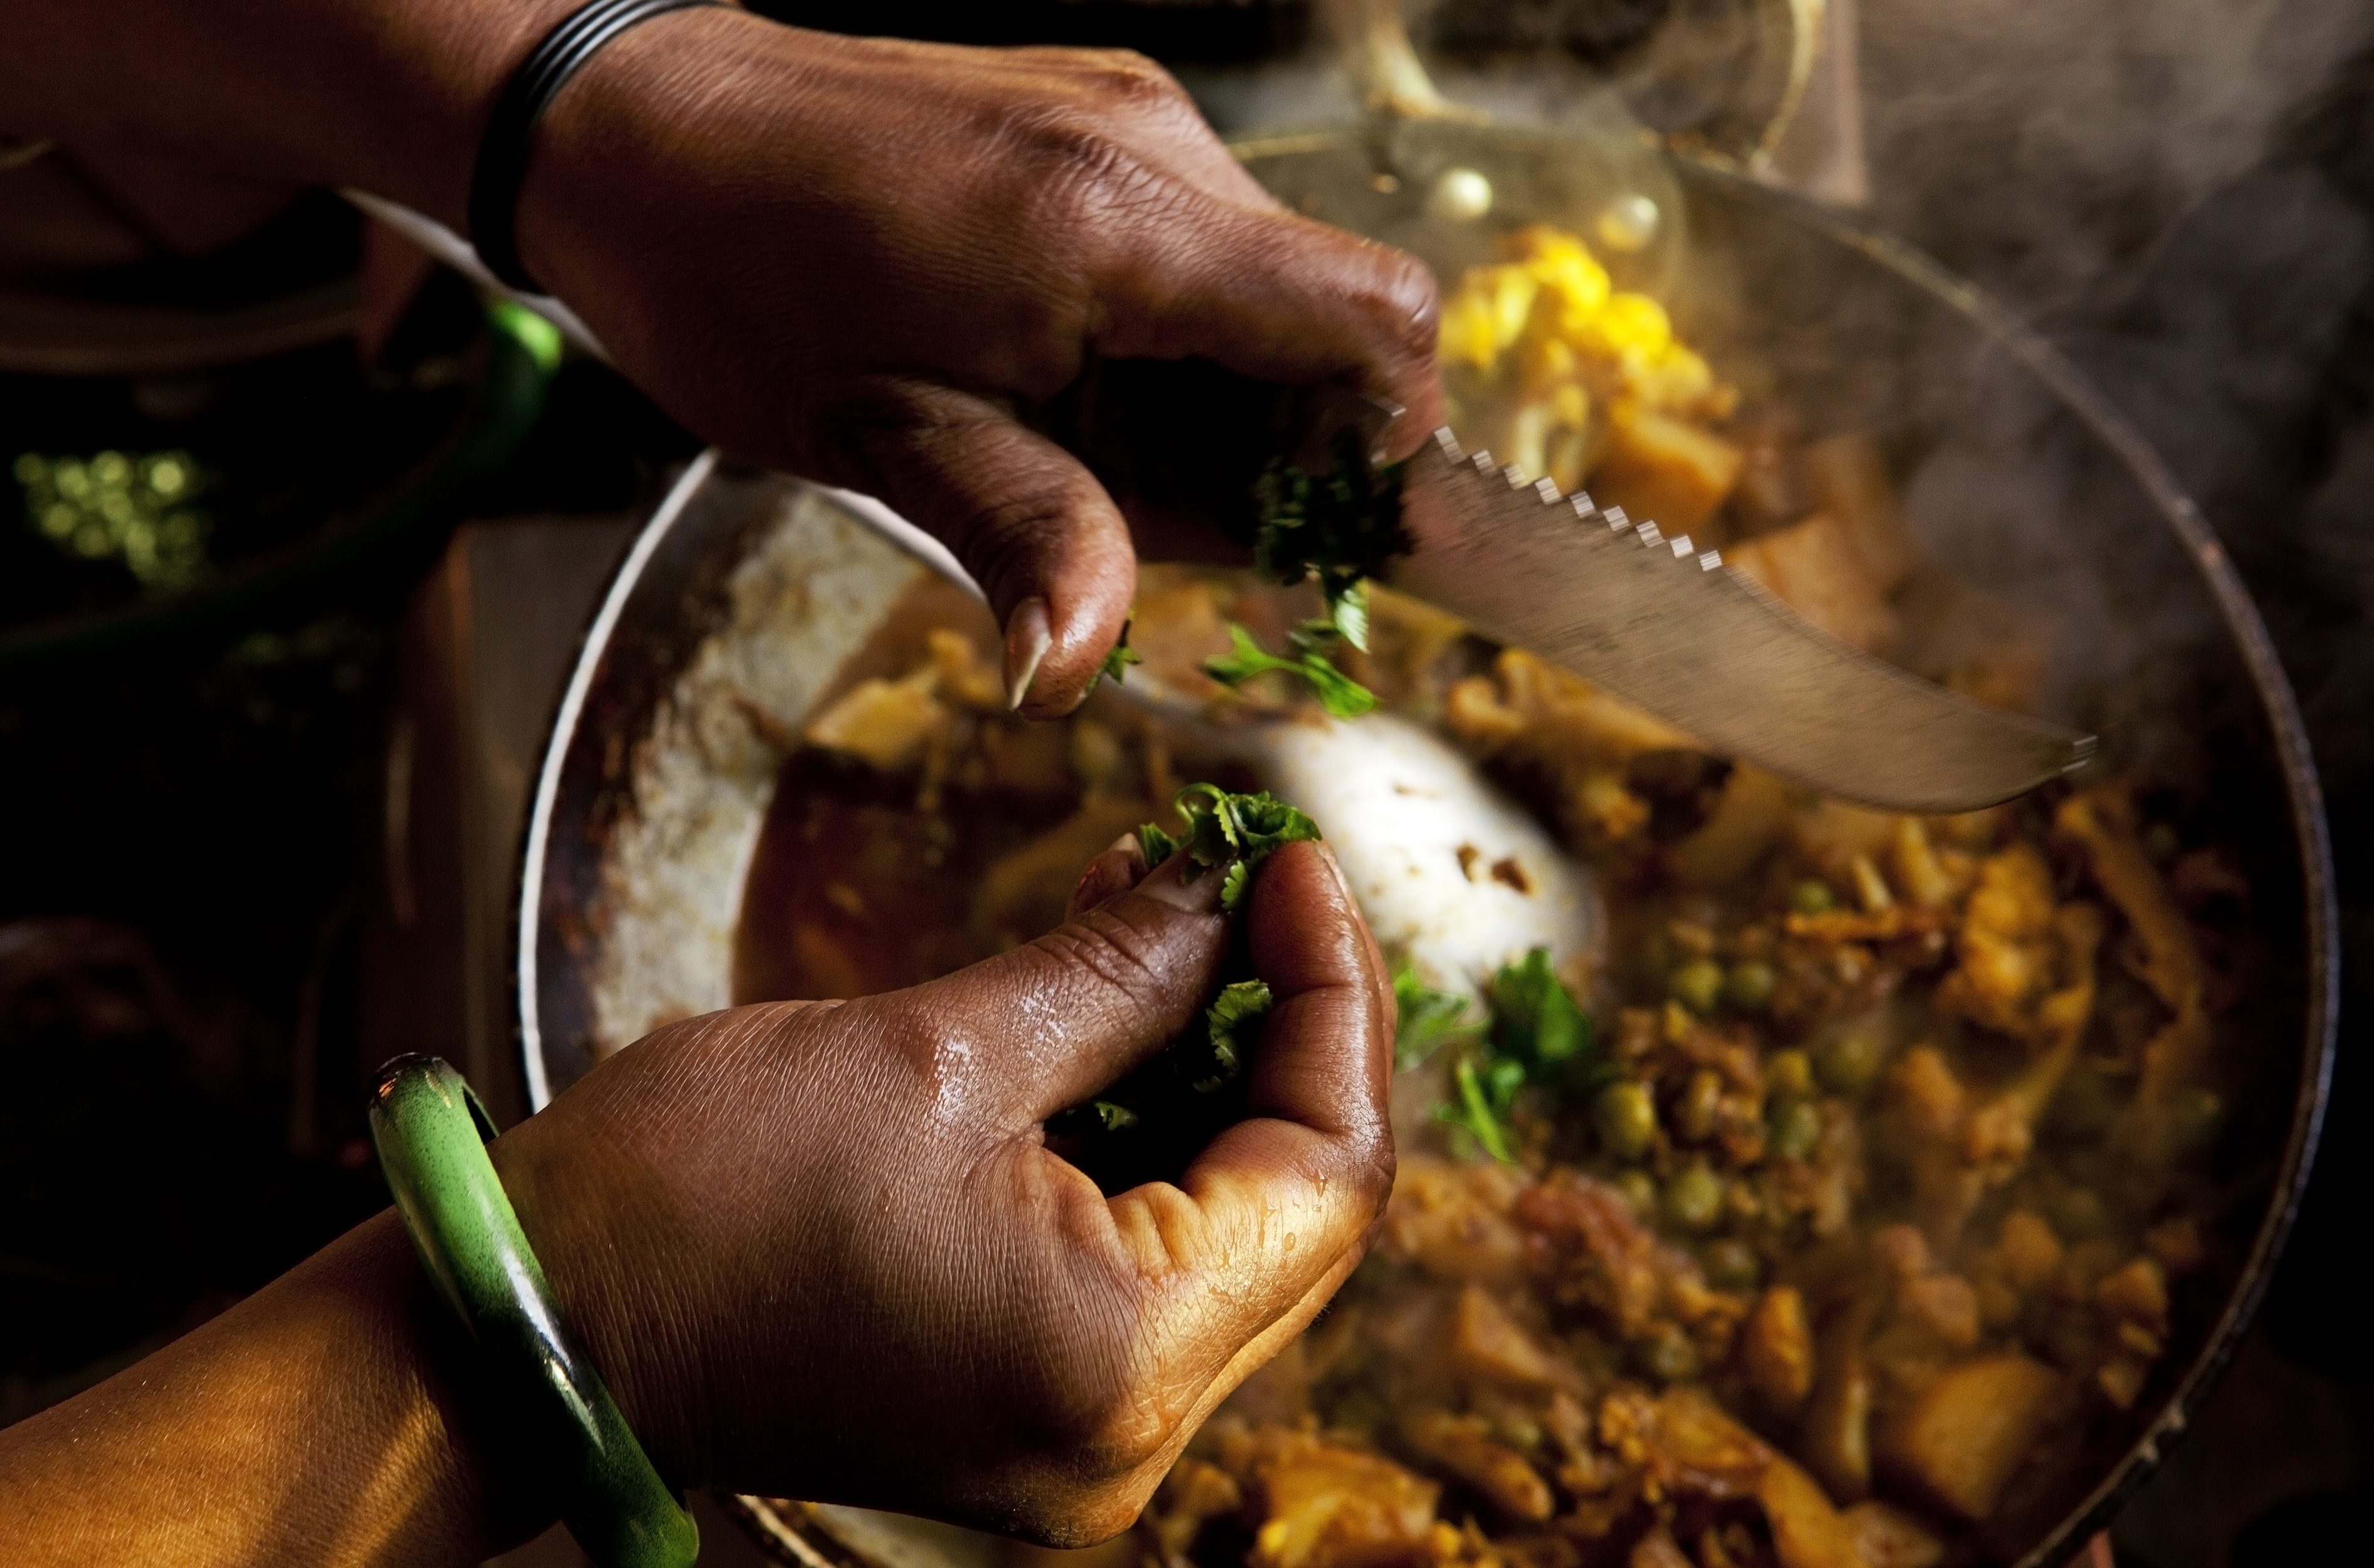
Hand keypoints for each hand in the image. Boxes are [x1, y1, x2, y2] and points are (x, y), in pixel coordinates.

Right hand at [490, 839, 1395, 1542]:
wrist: (539, 1318)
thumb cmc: (701, 1195)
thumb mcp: (938, 1048)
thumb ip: (1119, 973)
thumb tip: (1223, 897)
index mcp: (1123, 1359)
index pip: (1329, 1172)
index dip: (1333, 999)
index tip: (1293, 863)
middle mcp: (1128, 1433)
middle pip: (1295, 1208)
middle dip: (1282, 1025)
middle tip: (1244, 876)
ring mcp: (1082, 1432)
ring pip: (1226, 1225)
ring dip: (1210, 1065)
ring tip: (1165, 909)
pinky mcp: (1031, 1400)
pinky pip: (1146, 1256)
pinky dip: (1145, 1129)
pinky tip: (1113, 1007)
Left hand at [513, 12, 1443, 715]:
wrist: (635, 128)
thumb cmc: (734, 280)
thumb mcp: (879, 440)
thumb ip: (1023, 539)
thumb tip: (1073, 665)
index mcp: (1115, 227)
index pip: (1375, 318)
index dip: (1388, 440)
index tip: (1313, 523)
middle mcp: (1151, 144)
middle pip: (1333, 311)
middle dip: (1279, 438)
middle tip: (1147, 504)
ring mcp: (1127, 113)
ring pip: (1270, 280)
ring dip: (1218, 389)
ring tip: (1080, 438)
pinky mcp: (1096, 112)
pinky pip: (1201, 240)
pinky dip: (1171, 331)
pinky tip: (1061, 373)